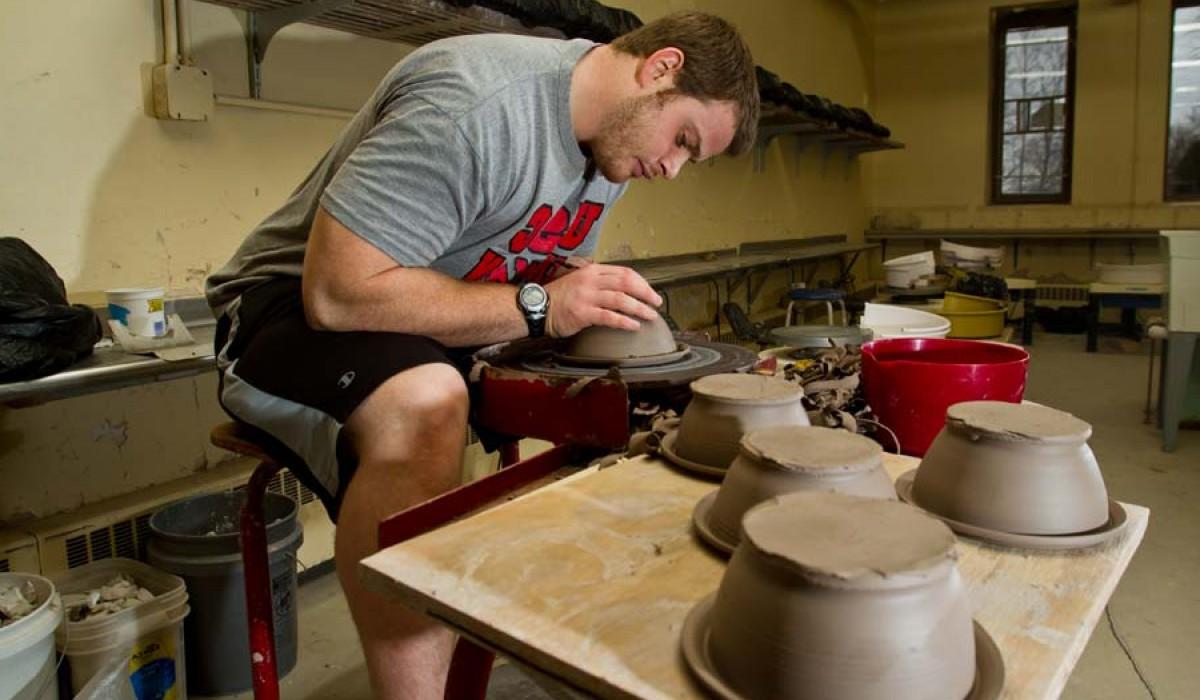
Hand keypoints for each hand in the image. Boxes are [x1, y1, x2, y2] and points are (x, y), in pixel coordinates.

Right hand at [544, 264, 662, 337]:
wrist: (537, 308)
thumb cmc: (560, 297)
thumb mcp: (581, 281)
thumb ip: (600, 282)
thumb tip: (625, 290)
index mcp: (592, 271)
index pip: (625, 272)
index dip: (642, 283)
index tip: (651, 292)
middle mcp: (591, 280)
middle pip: (627, 283)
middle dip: (646, 293)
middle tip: (657, 303)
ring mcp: (587, 296)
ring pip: (621, 300)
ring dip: (639, 308)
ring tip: (651, 316)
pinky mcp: (583, 313)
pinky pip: (609, 317)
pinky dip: (625, 321)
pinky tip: (634, 326)